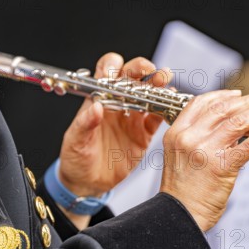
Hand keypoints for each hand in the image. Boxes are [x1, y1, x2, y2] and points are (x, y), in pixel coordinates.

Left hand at [58, 53, 171, 198]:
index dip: (115, 65)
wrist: (87, 183)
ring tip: (165, 84)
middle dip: (144, 69)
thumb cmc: (76, 158)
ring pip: (150, 92)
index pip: (107, 71)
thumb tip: (95, 107)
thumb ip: (84, 123)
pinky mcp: (144, 133)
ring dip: (159, 85)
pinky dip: (167, 109)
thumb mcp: (75, 141)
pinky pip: (159, 117)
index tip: (120, 70)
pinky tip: (172, 105)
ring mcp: (133, 116)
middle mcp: (118, 102)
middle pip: (133, 76)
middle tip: (152, 73)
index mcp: (99, 98)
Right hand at [160, 90, 248, 231]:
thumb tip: (228, 126)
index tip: (239, 94)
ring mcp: (205, 151)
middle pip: (222, 109)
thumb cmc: (182, 191)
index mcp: (177, 133)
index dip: (222, 95)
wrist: (179, 217)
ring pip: (238, 121)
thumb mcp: (180, 156)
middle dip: (247, 100)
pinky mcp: (222, 166)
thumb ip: (198, 138)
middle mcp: (190, 138)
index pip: (200, 103)